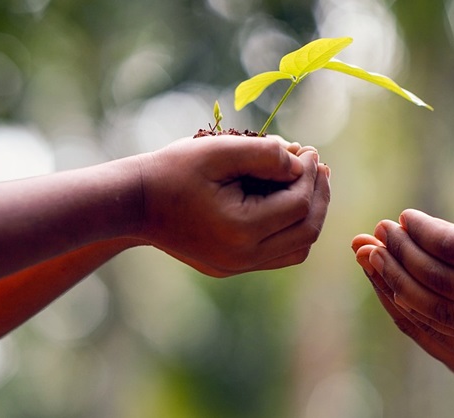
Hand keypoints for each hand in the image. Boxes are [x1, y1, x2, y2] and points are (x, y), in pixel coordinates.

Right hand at [137, 135, 329, 276]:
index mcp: (242, 230)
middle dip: (318, 195)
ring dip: (309, 215)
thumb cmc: (174, 170)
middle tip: (319, 166)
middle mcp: (243, 257)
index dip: (310, 174)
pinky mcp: (231, 267)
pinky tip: (289, 200)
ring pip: (297, 249)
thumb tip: (301, 161)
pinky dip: (291, 229)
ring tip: (310, 182)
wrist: (134, 202)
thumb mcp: (219, 150)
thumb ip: (265, 153)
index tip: (309, 149)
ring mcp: (237, 266)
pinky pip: (276, 254)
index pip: (298, 204)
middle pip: (306, 231)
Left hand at [353, 180, 453, 355]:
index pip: (453, 249)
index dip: (419, 231)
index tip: (402, 215)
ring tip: (373, 262)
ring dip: (395, 290)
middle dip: (397, 258)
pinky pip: (450, 350)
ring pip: (436, 321)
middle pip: (436, 287)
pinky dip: (418, 326)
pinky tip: (399, 299)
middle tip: (374, 235)